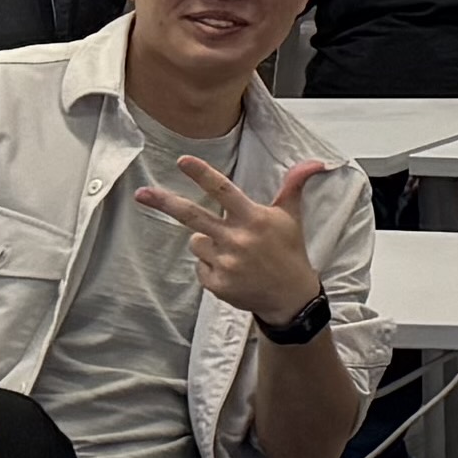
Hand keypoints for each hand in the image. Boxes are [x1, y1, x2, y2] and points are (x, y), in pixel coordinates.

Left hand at [128, 156, 334, 329]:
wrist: (291, 297)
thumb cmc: (289, 251)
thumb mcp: (292, 217)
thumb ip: (294, 186)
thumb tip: (315, 162)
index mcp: (253, 219)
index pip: (223, 191)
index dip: (202, 174)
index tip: (182, 160)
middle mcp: (237, 239)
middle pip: (192, 216)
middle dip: (165, 202)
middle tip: (142, 193)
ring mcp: (225, 263)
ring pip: (196, 241)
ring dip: (207, 242)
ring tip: (233, 252)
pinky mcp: (217, 283)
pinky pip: (199, 266)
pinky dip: (210, 266)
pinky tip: (232, 270)